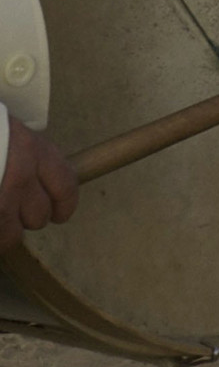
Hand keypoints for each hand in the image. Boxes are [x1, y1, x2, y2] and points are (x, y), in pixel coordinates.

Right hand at [0, 122, 77, 252]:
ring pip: (11, 235)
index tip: (59, 213)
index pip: (65, 185)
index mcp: (29, 149)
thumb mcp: (2, 130)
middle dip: (25, 216)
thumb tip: (33, 180)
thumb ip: (20, 153)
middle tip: (7, 207)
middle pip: (39, 216)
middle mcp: (18, 177)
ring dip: (1, 230)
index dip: (64, 204)